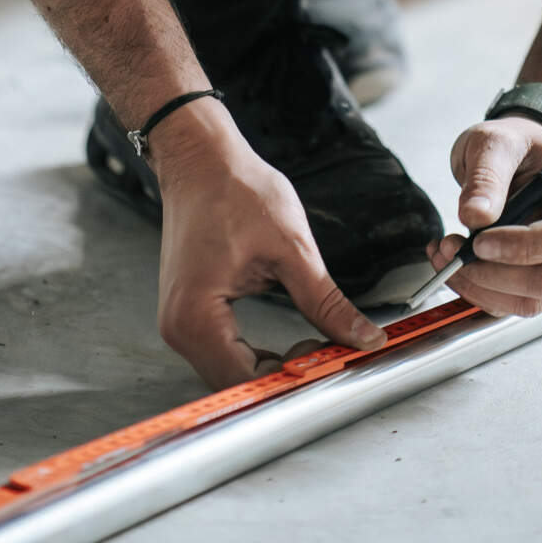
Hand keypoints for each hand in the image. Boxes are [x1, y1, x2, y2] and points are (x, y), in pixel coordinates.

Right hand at [151, 101, 385, 387]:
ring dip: (273, 366)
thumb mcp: (292, 247)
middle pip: (236, 383)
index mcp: (196, 316)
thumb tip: (363, 337)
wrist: (200, 158)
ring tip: (316, 342)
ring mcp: (178, 323)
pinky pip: (223, 351)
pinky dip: (257, 353)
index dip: (293, 378)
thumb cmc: (235, 189)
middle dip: (286, 375)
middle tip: (330, 352)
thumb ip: (326, 301)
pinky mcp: (187, 313)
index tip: (332, 363)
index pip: (247, 380)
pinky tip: (291, 338)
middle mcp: (178, 329)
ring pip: (230, 371)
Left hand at [429, 114, 541, 317]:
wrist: (518, 159)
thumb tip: (475, 215)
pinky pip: (516, 303)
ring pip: (531, 300)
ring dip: (481, 286)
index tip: (479, 241)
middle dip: (492, 271)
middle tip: (449, 248)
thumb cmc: (517, 145)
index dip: (524, 247)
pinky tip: (457, 265)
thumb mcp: (497, 142)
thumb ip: (487, 175)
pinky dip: (480, 291)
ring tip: (446, 254)